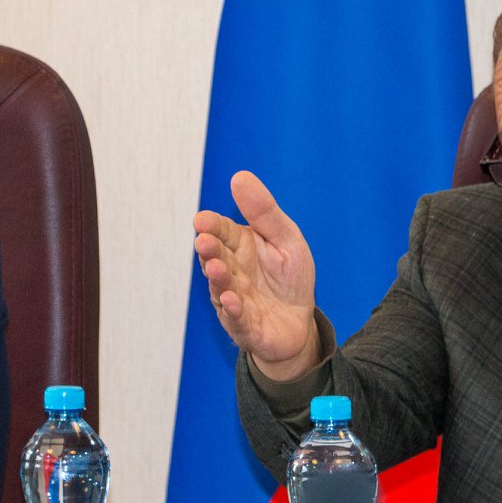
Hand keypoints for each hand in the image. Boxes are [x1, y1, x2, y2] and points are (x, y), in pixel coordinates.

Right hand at [192, 171, 318, 378]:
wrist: (298, 324)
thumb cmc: (289, 279)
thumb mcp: (286, 239)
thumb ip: (264, 212)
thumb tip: (240, 177)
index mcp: (240, 246)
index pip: (221, 231)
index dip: (211, 226)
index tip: (202, 220)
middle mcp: (231, 271)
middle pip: (216, 257)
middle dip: (208, 250)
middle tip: (204, 241)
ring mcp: (234, 299)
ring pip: (221, 288)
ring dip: (217, 278)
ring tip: (215, 268)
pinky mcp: (244, 325)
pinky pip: (235, 318)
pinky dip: (232, 310)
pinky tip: (231, 300)